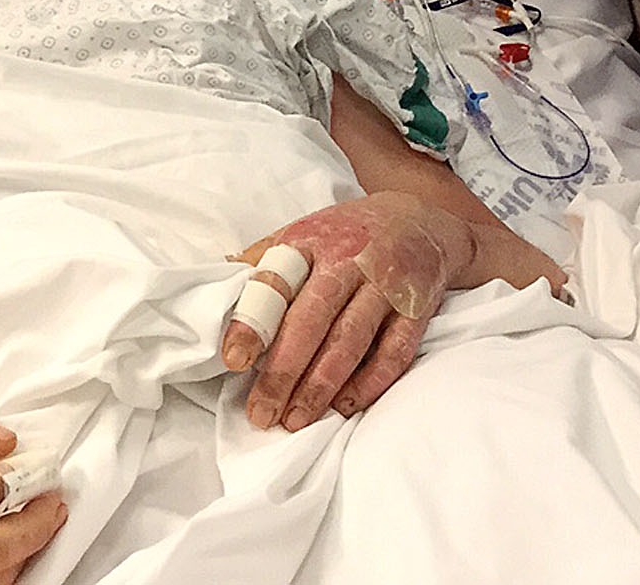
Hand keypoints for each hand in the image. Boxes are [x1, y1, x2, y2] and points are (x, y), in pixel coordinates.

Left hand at [220, 193, 477, 429]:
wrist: (421, 218)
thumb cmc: (347, 233)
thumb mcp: (302, 231)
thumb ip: (262, 259)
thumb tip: (217, 283)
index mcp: (310, 241)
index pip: (276, 282)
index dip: (253, 322)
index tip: (234, 360)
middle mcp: (348, 261)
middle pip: (313, 320)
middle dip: (284, 371)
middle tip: (261, 412)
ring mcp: (385, 286)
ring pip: (350, 340)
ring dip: (321, 385)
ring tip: (295, 420)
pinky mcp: (416, 308)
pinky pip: (394, 351)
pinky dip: (370, 382)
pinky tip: (344, 407)